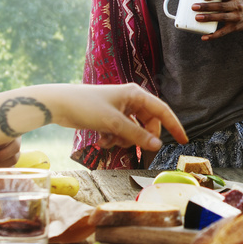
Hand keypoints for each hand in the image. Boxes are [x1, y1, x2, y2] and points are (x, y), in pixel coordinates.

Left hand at [46, 83, 186, 151]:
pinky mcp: (109, 117)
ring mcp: (119, 109)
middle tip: (133, 149)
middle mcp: (130, 100)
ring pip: (133, 131)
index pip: (162, 110)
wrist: (59, 104)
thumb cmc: (86, 106)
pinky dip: (114, 139)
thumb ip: (137, 136)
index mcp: (135, 94)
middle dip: (139, 138)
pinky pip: (120, 133)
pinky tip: (101, 140)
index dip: (174, 126)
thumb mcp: (114, 123)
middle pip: (147, 124)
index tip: (183, 141)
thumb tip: (157, 146)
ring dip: (123, 140)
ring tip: (109, 140)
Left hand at [194, 0, 242, 39]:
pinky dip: (213, 35)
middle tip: (194, 7)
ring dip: (209, 17)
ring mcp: (236, 17)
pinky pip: (223, 32)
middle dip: (207, 6)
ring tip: (197, 17)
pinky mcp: (234, 27)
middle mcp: (237, 6)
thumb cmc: (234, 4)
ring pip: (222, 17)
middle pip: (221, 6)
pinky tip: (204, 37)